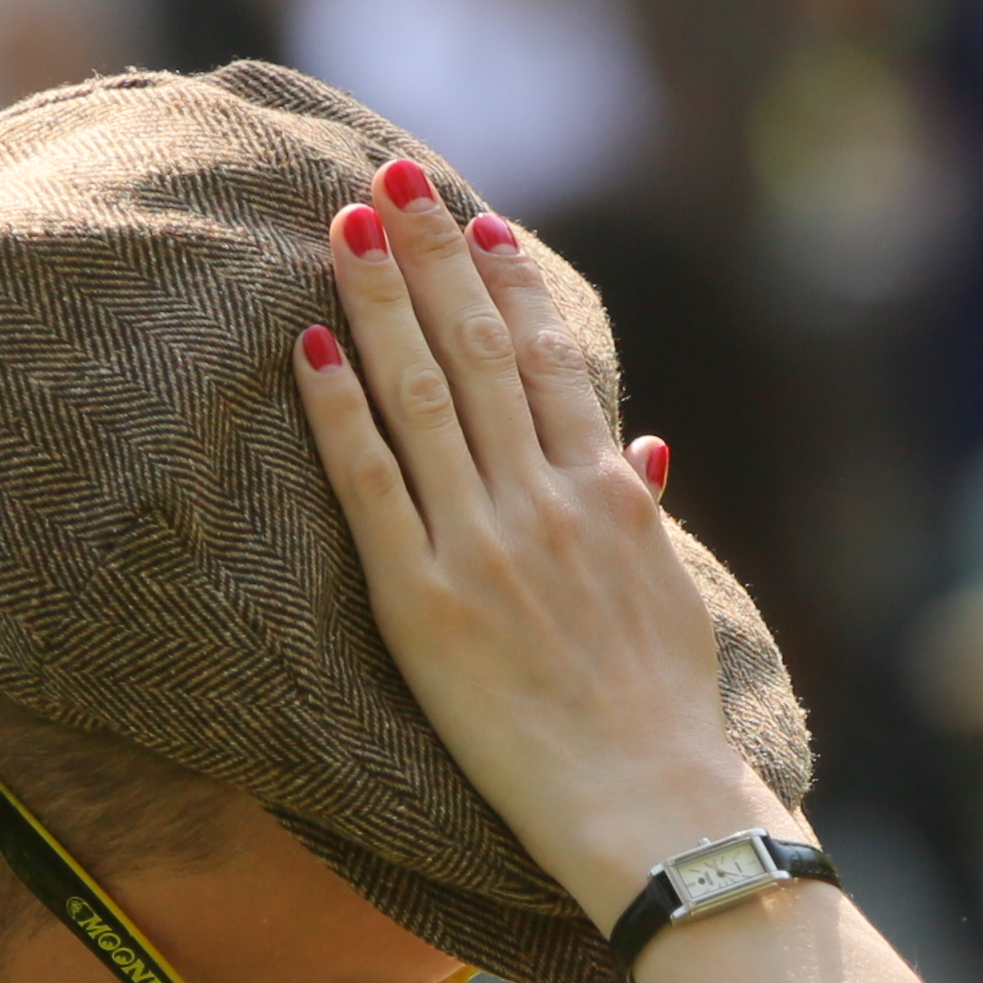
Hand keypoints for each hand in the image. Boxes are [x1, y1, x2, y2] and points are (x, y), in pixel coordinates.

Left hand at [291, 163, 772, 924]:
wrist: (651, 804)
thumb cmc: (666, 716)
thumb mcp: (673, 596)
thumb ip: (645, 512)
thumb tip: (641, 445)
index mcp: (606, 496)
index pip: (550, 360)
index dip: (507, 282)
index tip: (476, 221)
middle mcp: (544, 501)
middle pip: (477, 351)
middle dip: (435, 256)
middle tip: (393, 177)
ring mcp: (483, 546)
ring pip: (420, 394)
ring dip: (379, 299)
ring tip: (343, 227)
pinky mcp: (424, 603)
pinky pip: (371, 485)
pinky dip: (339, 409)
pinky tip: (309, 343)